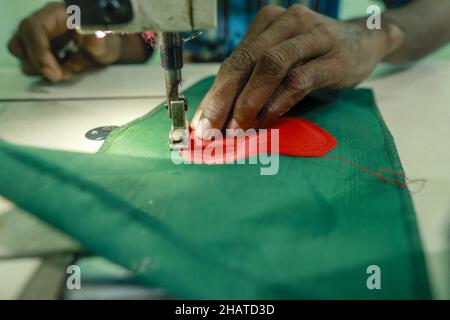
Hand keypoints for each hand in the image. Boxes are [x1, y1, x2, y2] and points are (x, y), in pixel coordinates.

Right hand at [7, 2, 123, 81]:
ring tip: (70, 70)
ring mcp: (41, 42)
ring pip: (25, 59)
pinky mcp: (43, 56)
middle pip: (19, 44)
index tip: (51, 72)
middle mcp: (43, 28)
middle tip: (58, 74)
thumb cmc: (105, 37)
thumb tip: (94, 37)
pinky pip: (36, 69)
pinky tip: (68, 71)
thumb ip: (99, 40)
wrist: (108, 48)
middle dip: (36, 63)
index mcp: (54, 15)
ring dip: (45, 71)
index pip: (33, 29)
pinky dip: (50, 74)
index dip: (38, 51)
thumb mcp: (106, 39)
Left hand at [192, 4, 402, 138]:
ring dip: (248, 102)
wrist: (366, 41)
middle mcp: (288, 22)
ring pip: (269, 66)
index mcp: (268, 22)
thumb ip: (255, 78)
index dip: (214, 93)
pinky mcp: (335, 58)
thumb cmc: (315, 55)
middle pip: (245, 61)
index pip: (234, 60)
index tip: (200, 123)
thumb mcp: (283, 58)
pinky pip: (298, 80)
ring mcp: (313, 36)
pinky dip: (277, 103)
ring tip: (236, 129)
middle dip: (222, 99)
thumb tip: (222, 115)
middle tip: (209, 130)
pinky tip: (265, 120)